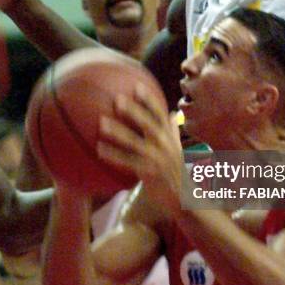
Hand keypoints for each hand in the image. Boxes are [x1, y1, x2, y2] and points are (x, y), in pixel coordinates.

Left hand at [97, 84, 183, 212]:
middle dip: (133, 110)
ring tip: (101, 123)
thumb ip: (173, 131)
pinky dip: (114, 155)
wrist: (185, 198)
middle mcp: (165, 145)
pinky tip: (99, 149)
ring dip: (118, 132)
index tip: (137, 86)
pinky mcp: (150, 173)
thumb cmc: (177, 172)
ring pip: (136, 143)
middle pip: (148, 124)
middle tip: (116, 99)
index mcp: (169, 137)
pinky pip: (128, 162)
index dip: (149, 100)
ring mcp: (158, 159)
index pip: (160, 113)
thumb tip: (172, 113)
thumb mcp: (178, 149)